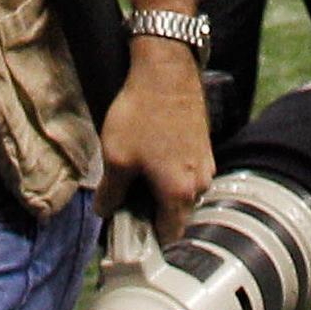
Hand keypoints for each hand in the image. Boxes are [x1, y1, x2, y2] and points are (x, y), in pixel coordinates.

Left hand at [95, 37, 212, 242]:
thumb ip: (111, 193)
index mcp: (180, 193)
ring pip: (183, 192)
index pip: (169, 237)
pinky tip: (150, 157)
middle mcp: (199, 182)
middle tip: (126, 204)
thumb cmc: (142, 113)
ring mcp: (205, 162)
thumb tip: (105, 211)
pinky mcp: (203, 144)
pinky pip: (188, 172)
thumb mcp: (116, 157)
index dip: (147, 241)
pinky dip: (171, 173)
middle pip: (177, 215)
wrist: (166, 68)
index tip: (128, 236)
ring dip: (163, 192)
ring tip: (136, 178)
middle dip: (153, 215)